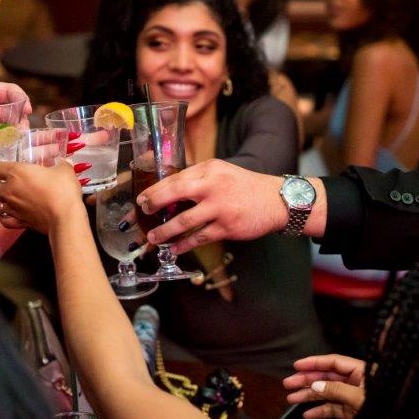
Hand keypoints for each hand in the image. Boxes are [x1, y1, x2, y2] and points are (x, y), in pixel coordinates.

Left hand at [0, 81, 30, 155]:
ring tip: (16, 146)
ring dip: (16, 138)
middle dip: (22, 121)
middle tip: (21, 133)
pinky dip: (5, 151)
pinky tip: (7, 157)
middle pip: (13, 112)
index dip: (20, 98)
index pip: (7, 91)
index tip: (25, 109)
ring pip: (9, 130)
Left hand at [0, 159, 85, 232]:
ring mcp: (13, 208)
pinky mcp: (19, 222)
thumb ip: (61, 165)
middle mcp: (9, 191)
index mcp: (16, 173)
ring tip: (4, 199)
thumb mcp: (64, 171)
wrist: (65, 217)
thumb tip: (64, 163)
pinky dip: (5, 217)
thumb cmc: (62, 191)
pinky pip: (4, 221)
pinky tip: (12, 214)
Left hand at [136, 159, 287, 253]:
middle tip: (143, 213)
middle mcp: (213, 186)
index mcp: (209, 170)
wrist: (277, 201)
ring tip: (153, 238)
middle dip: (154, 204)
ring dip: (165, 231)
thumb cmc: (246, 187)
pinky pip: (199, 237)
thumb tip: (170, 191)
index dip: (155, 190)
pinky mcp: (227, 227)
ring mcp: (220, 207)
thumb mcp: (222, 173)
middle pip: (174, 193)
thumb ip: (199, 179)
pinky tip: (174, 249)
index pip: (175, 178)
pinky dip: (184, 244)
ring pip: (184, 221)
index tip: (142, 199)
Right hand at [282, 354, 365, 418]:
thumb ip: (337, 390)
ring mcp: (352, 397)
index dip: (314, 363)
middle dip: (306, 380)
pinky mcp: (352, 412)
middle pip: (327, 377)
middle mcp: (355, 382)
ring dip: (309, 396)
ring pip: (326, 393)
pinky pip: (333, 408)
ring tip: (291, 399)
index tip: (297, 366)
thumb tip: (316, 386)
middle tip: (288, 383)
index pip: (333, 362)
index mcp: (361, 371)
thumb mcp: (360, 397)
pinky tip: (307, 415)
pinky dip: (320, 411)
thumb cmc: (383, 408)